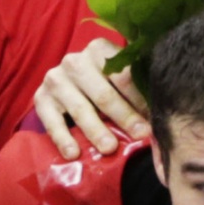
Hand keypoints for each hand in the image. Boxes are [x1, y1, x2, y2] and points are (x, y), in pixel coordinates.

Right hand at [34, 37, 149, 160]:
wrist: (64, 87)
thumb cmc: (101, 85)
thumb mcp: (117, 81)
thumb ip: (135, 90)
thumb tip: (162, 115)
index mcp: (99, 51)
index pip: (123, 75)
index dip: (139, 99)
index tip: (153, 121)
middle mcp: (75, 61)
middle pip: (103, 93)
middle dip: (124, 117)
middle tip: (140, 136)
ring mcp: (56, 79)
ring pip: (80, 109)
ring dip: (96, 130)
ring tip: (110, 149)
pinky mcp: (41, 99)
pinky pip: (53, 122)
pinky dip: (63, 139)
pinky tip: (74, 154)